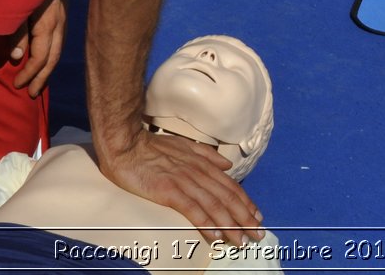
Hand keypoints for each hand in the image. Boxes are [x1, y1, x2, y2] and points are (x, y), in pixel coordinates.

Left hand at [10, 0, 66, 96]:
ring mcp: (63, 12)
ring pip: (59, 46)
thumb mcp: (13, 4)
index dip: (30, 73)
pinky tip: (46, 55)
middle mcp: (59, 19)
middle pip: (54, 55)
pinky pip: (60, 35)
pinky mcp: (63, 6)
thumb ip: (16, 31)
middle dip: (42, 76)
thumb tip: (18, 58)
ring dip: (48, 66)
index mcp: (47, 20)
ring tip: (38, 81)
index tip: (17, 84)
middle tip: (30, 93)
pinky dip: (52, 51)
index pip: (41, 56)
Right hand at [98, 126, 263, 245]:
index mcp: (202, 163)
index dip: (245, 202)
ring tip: (241, 240)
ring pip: (214, 205)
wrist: (127, 145)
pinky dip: (205, 224)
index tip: (257, 216)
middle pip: (227, 197)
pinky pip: (192, 209)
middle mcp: (198, 172)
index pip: (230, 186)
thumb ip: (207, 155)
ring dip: (230, 225)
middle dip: (244, 218)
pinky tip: (215, 237)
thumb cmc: (152, 146)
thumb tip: (226, 165)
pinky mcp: (169, 190)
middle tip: (257, 234)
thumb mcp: (184, 145)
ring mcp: (184, 181)